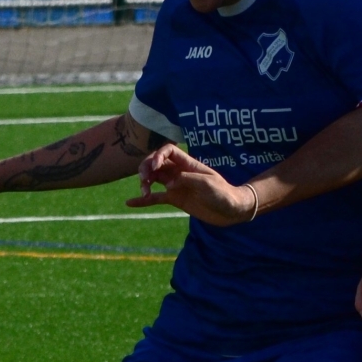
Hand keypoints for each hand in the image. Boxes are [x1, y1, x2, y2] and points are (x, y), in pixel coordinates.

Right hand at [129, 143, 252, 223]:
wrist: (231, 210)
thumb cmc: (223, 193)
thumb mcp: (207, 184)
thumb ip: (187, 180)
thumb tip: (168, 184)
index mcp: (188, 164)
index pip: (168, 151)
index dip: (158, 156)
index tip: (154, 167)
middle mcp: (179, 172)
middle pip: (156, 163)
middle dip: (146, 168)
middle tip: (144, 180)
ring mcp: (176, 185)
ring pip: (154, 178)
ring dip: (144, 183)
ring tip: (144, 192)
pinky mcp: (175, 199)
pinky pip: (156, 198)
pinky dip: (143, 200)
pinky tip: (130, 203)